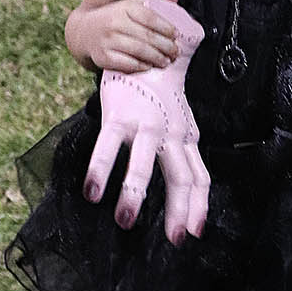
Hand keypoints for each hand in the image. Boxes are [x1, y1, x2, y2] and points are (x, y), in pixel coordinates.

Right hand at [81, 0, 181, 73]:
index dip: (166, 27)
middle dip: (165, 46)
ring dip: (156, 58)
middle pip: (147, 36)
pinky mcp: (102, 57)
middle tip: (175, 52)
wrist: (82, 32)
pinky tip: (148, 67)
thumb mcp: (129, 4)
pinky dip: (139, 66)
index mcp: (124, 8)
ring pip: (138, 50)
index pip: (150, 17)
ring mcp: (107, 41)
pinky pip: (125, 63)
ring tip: (166, 61)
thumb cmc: (113, 18)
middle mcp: (115, 22)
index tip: (176, 35)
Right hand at [84, 0, 210, 244]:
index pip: (199, 177)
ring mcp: (144, 124)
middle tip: (173, 239)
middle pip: (180, 175)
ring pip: (142, 162)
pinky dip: (101, 168)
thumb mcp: (181, 128)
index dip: (198, 206)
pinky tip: (92, 192)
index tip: (192, 233)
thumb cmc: (162, 99)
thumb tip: (193, 202)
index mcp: (186, 138)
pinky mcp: (118, 115)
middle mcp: (170, 133)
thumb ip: (185, 161)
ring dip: (134, 192)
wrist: (147, 51)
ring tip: (124, 220)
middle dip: (178, 209)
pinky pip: (108, 145)